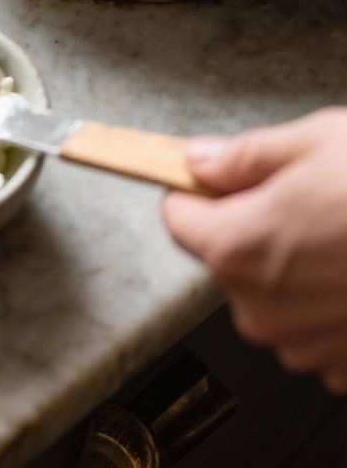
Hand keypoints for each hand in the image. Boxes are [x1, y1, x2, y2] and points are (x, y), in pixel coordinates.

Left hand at [162, 108, 346, 391]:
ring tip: (344, 232)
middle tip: (307, 198)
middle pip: (228, 258)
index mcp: (238, 245)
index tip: (222, 180)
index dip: (199, 192)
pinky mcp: (341, 368)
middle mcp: (260, 307)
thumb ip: (247, 155)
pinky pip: (313, 326)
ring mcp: (302, 345)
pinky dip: (330, 300)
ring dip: (295, 267)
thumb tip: (204, 158)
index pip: (178, 218)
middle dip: (255, 227)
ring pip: (272, 294)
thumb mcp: (316, 142)